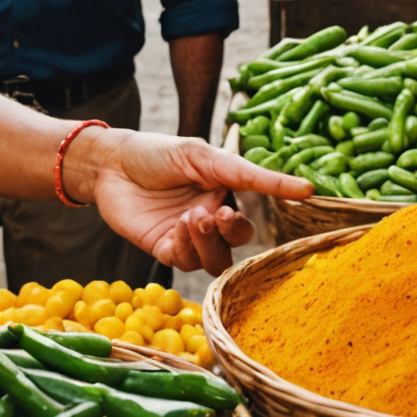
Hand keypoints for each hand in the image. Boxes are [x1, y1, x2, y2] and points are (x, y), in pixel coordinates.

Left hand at [71, 128, 310, 273]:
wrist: (109, 162)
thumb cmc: (157, 153)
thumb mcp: (205, 156)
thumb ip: (252, 176)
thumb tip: (307, 189)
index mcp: (224, 198)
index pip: (252, 224)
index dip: (252, 222)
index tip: (243, 210)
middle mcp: (209, 222)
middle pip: (237, 247)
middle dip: (231, 235)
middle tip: (216, 214)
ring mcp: (186, 239)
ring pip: (214, 262)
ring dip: (208, 244)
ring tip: (193, 217)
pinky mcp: (162, 249)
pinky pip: (185, 263)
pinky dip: (186, 247)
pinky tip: (177, 225)